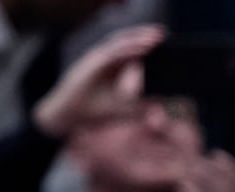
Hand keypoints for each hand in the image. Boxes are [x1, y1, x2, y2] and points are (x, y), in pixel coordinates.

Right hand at [34, 25, 164, 138]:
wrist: (71, 115)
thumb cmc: (96, 110)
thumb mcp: (125, 106)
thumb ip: (143, 102)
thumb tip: (163, 101)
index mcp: (112, 65)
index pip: (131, 48)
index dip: (146, 42)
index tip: (163, 39)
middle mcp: (105, 58)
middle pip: (126, 41)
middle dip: (144, 35)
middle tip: (162, 32)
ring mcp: (97, 58)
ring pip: (120, 44)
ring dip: (138, 38)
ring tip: (155, 37)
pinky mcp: (92, 63)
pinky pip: (112, 53)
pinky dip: (127, 49)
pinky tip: (140, 48)